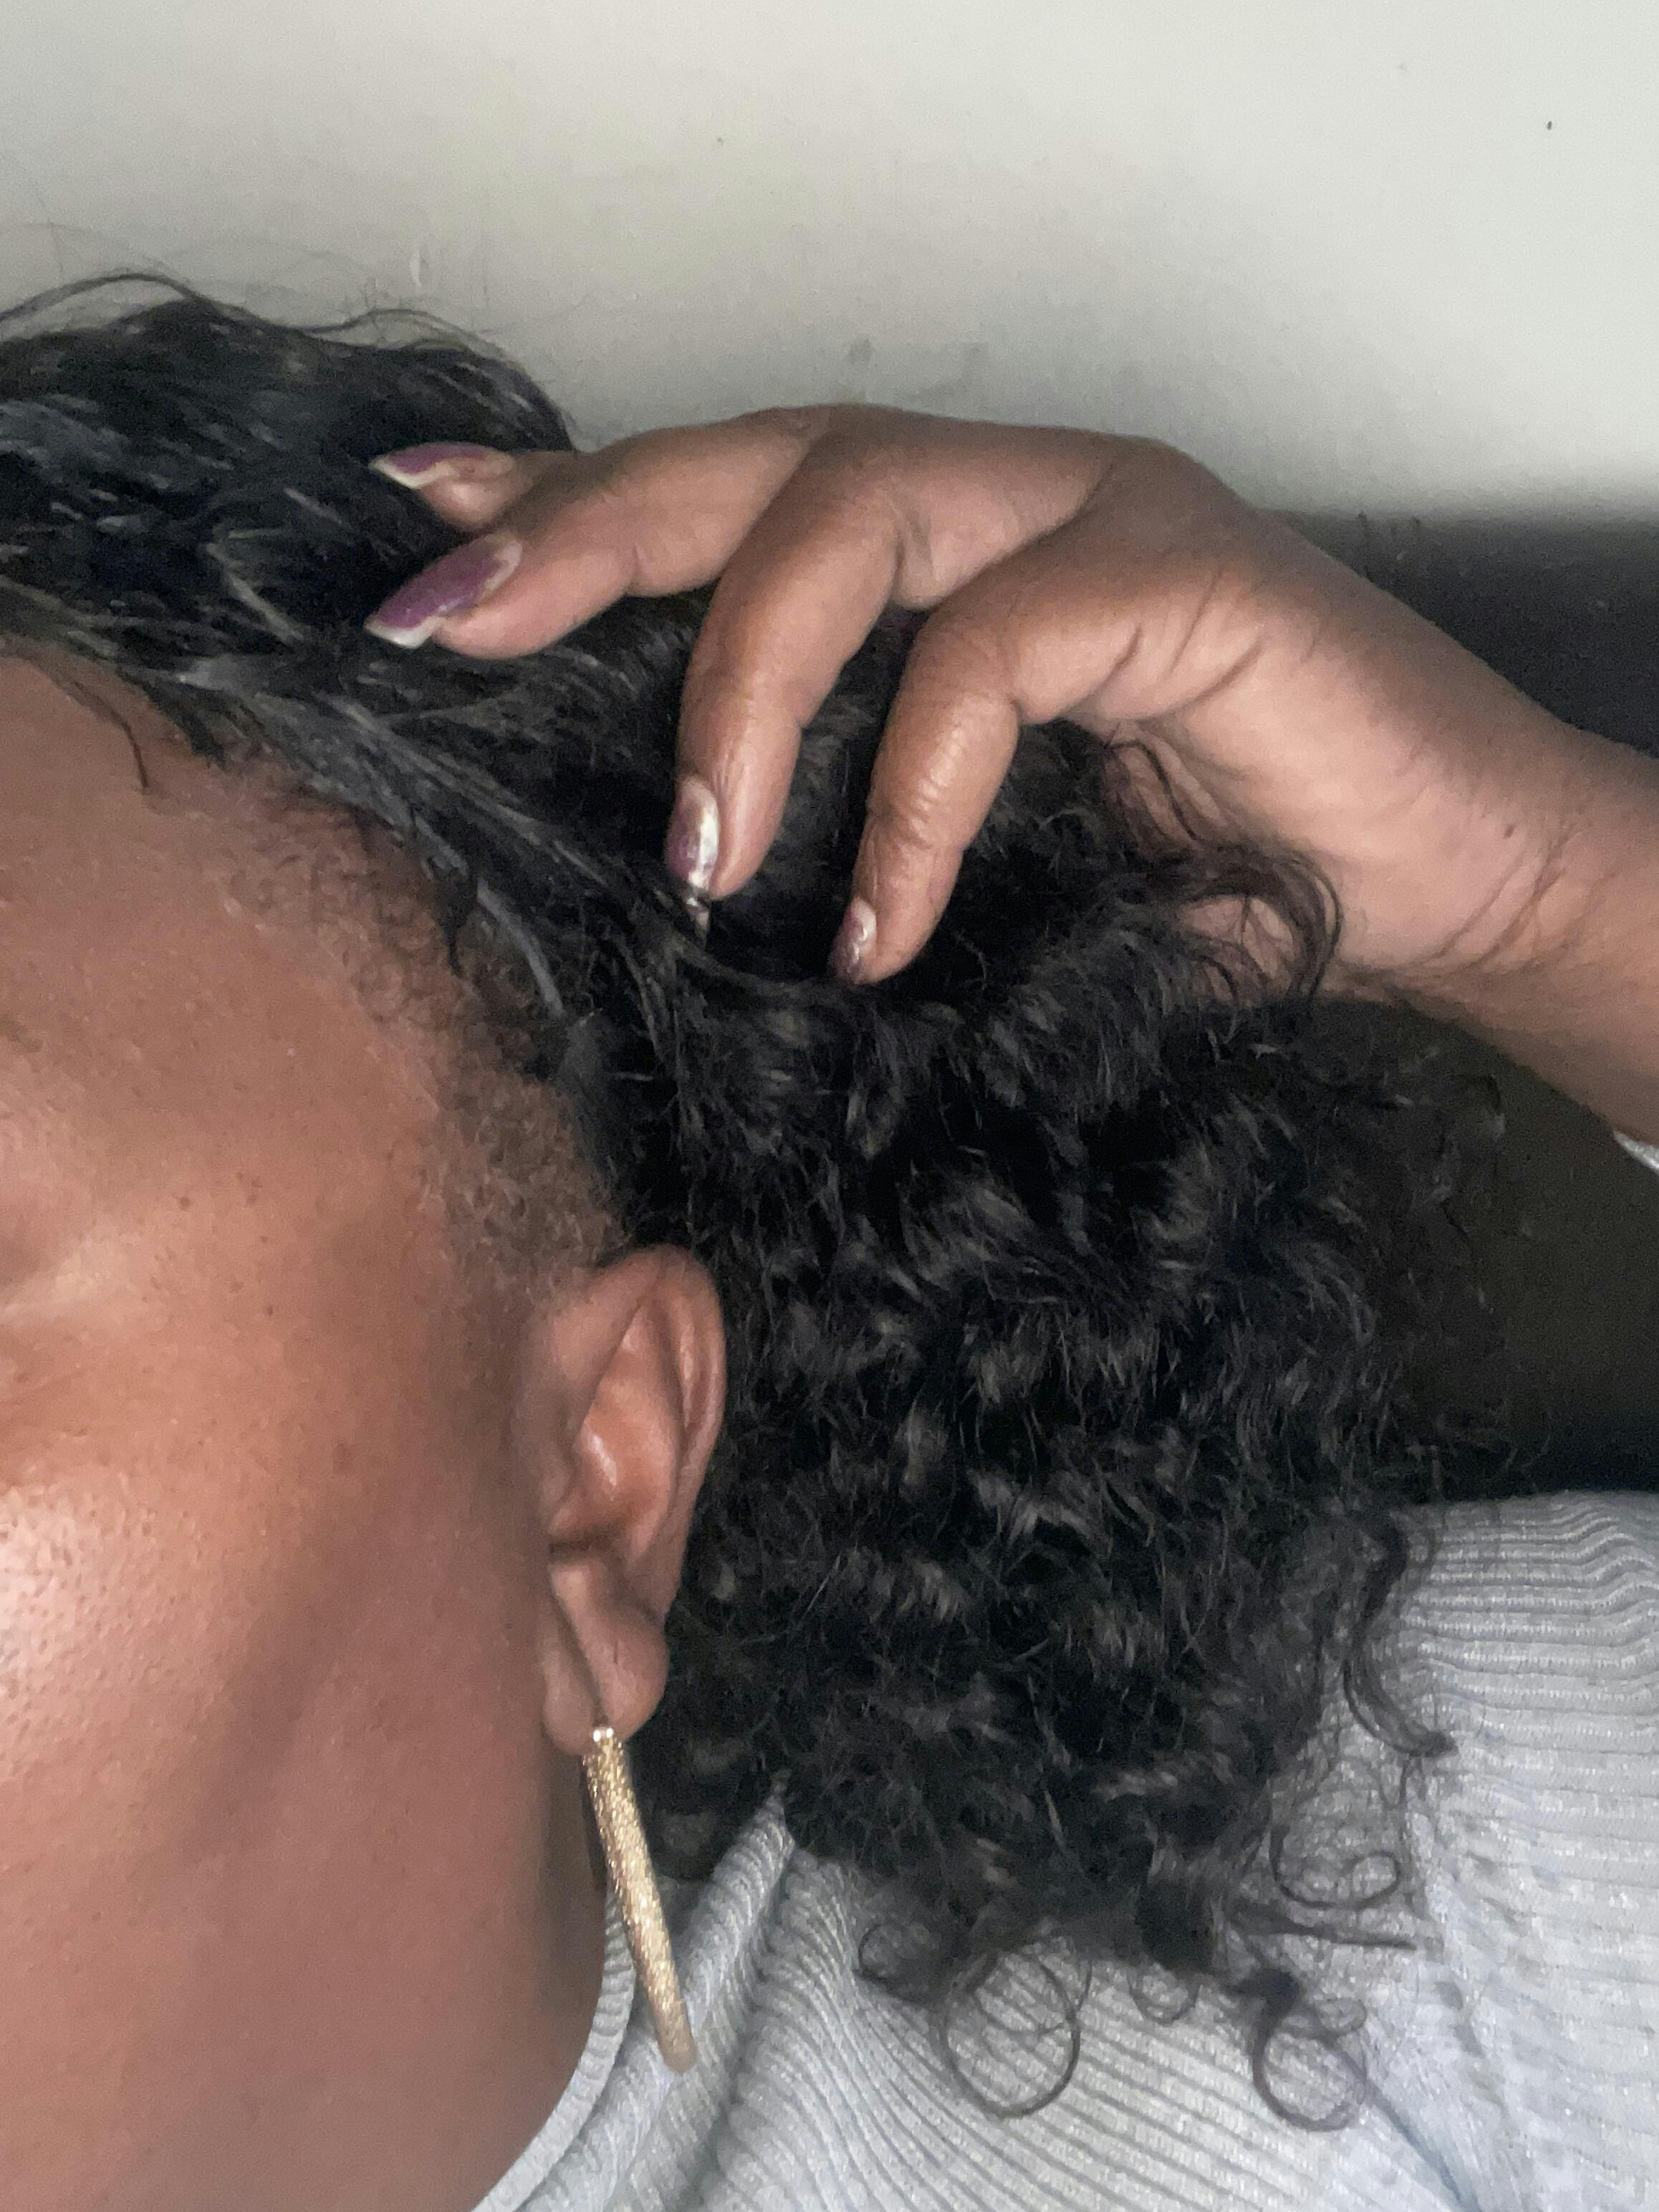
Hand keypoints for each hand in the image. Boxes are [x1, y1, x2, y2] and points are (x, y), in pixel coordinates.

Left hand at [362, 410, 1619, 1015]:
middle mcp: (1008, 496)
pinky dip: (915, 793)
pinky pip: (996, 652)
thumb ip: (857, 822)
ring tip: (703, 853)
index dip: (568, 504)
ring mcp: (1097, 514)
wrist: (1450, 893)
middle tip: (445, 622)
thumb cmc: (1212, 879)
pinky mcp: (1186, 577)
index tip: (419, 539)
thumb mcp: (986, 851)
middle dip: (583, 534)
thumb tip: (676, 876)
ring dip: (740, 679)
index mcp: (947, 548)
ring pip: (855, 510)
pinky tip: (883, 924)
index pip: (726, 493)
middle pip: (756, 459)